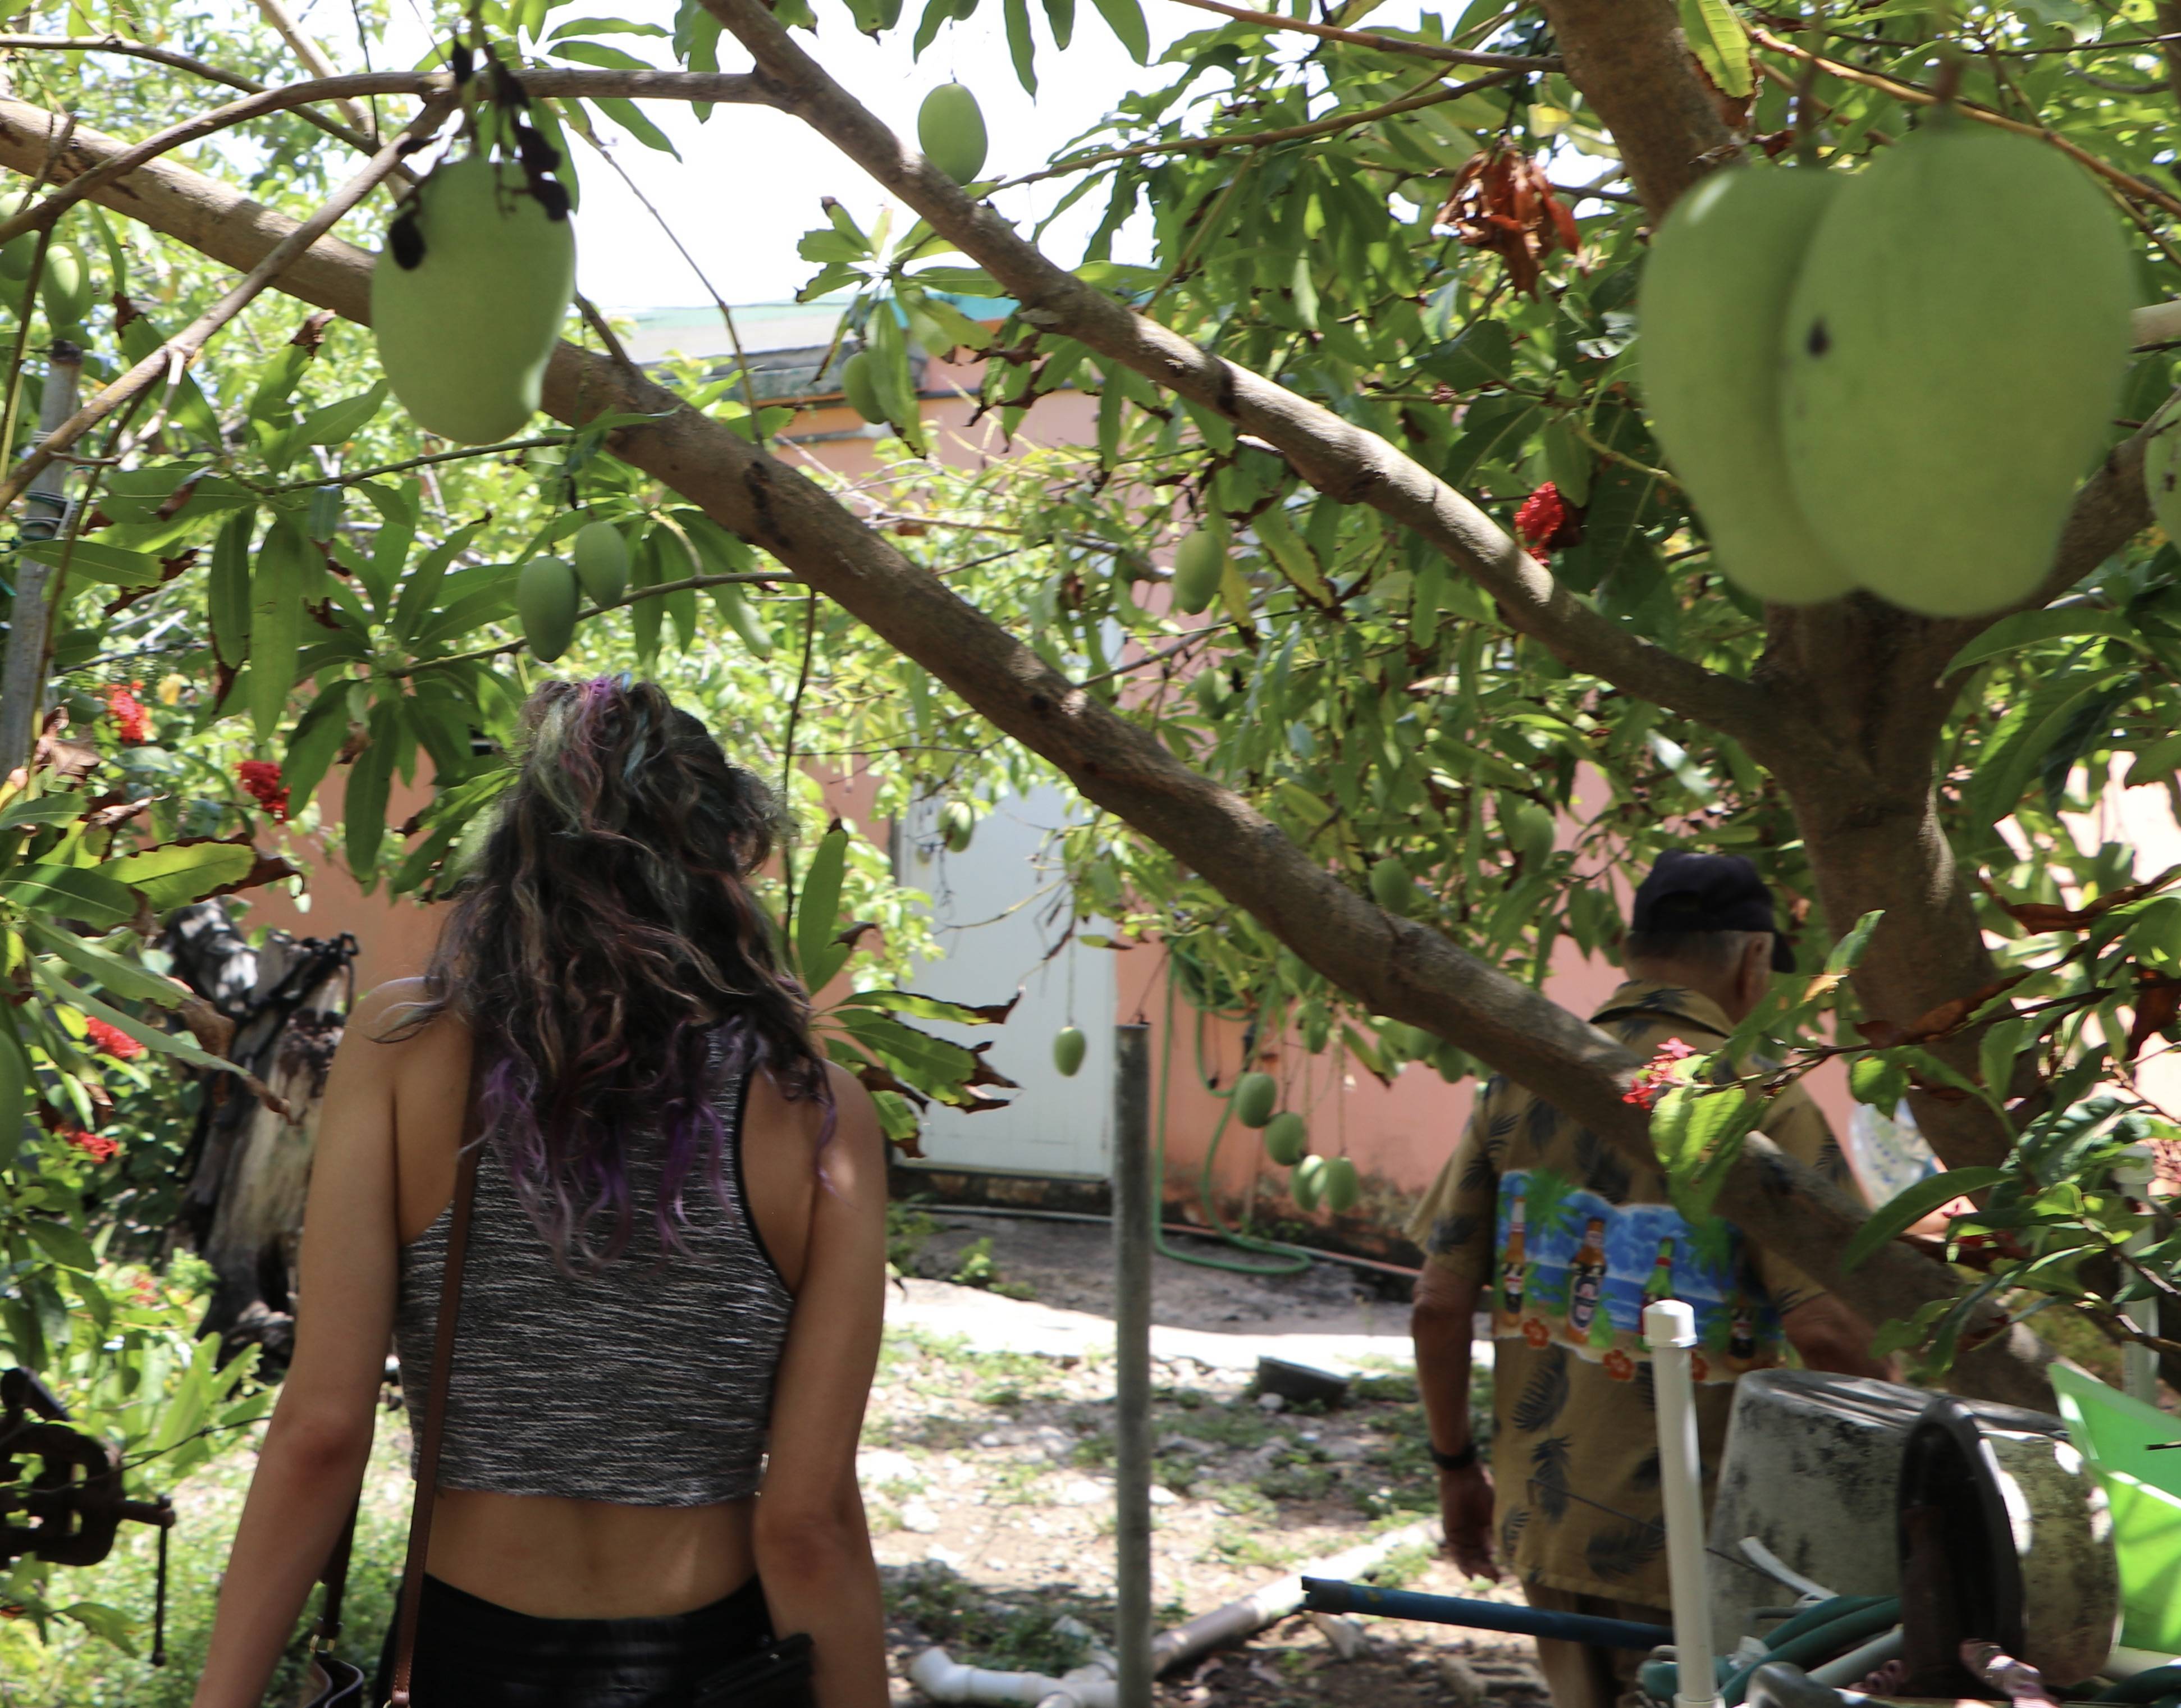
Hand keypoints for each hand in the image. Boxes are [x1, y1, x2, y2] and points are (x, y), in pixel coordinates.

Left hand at [1437, 1460, 1496, 1579]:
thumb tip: (1513, 1549)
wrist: (1464, 1476)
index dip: (1496, 1566)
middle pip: (1479, 1559)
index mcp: (1485, 1531)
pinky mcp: (1451, 1532)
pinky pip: (1456, 1552)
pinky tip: (1470, 1573)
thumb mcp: (1496, 1512)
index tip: (1504, 1577)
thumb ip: (1501, 1529)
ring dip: (1476, 1569)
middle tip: (1496, 1578)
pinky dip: (1462, 1564)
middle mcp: (1473, 1536)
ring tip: (1485, 1576)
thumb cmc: (1483, 1489)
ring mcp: (1461, 1535)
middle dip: (1487, 1570)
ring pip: (1468, 1559)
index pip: (1489, 1555)